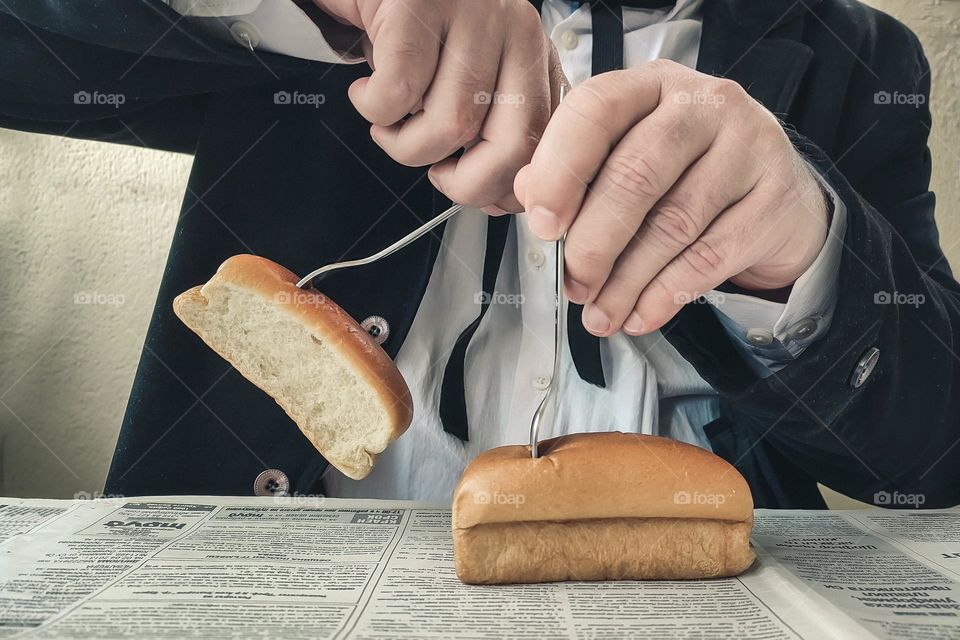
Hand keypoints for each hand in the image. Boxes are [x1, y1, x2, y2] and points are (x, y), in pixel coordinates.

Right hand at [313, 0, 563, 212]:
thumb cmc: (411, 35)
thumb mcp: (467, 81)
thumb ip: (493, 129)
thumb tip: (497, 199)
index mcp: (533, 55)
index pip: (544, 143)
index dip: (505, 187)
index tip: (475, 197)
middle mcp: (514, 30)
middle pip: (512, 145)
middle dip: (465, 183)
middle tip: (435, 172)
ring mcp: (470, 13)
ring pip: (451, 125)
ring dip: (405, 144)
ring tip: (389, 122)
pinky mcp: (416, 5)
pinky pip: (398, 93)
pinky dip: (373, 108)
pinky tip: (367, 92)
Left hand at [514, 59, 829, 336]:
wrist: (779, 196)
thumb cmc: (685, 175)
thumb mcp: (627, 157)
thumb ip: (575, 171)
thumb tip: (528, 193)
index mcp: (652, 85)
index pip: (596, 108)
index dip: (561, 169)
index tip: (543, 225)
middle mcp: (705, 104)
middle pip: (634, 174)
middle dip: (593, 242)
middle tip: (573, 285)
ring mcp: (750, 146)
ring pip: (671, 224)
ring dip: (625, 282)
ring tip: (599, 316)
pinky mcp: (777, 200)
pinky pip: (710, 257)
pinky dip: (666, 295)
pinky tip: (640, 317)